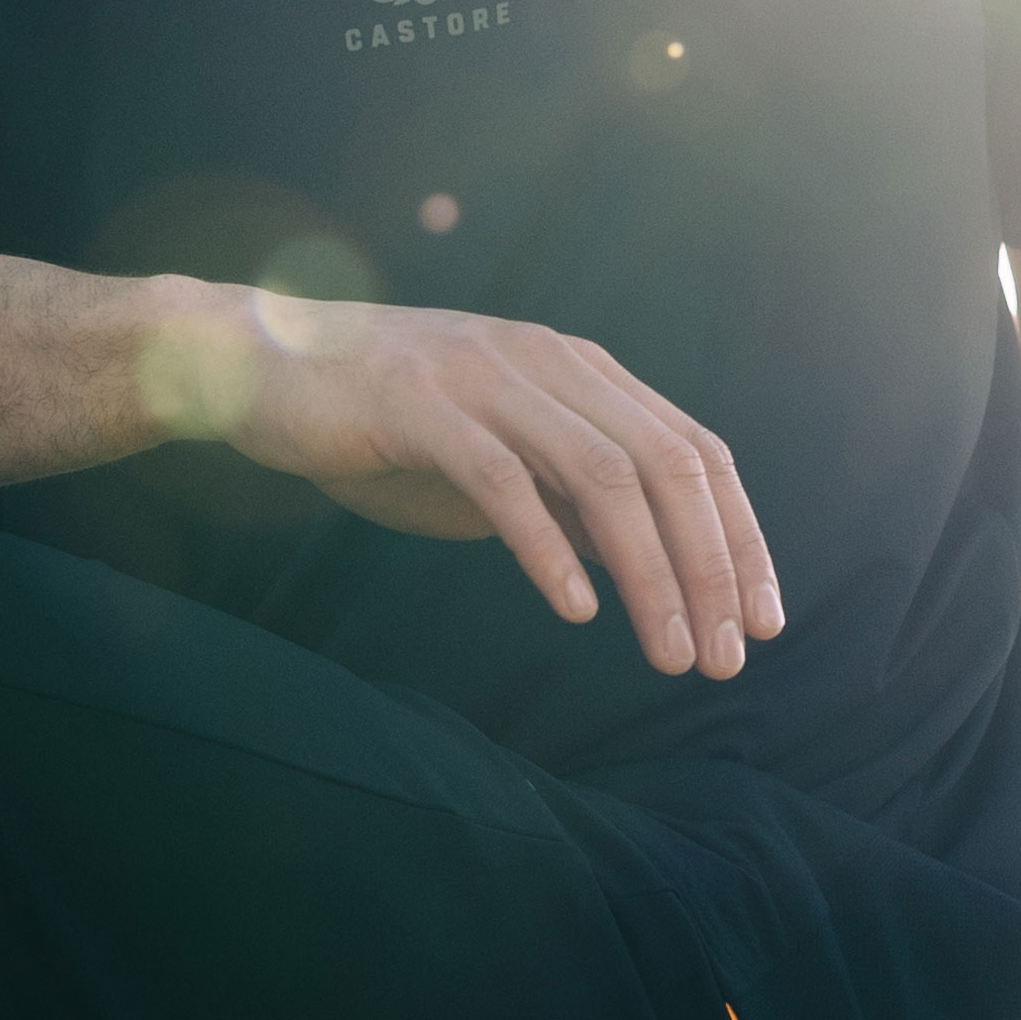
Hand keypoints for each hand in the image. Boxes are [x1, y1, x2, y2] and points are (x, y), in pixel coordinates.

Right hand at [149, 288, 786, 679]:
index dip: (740, 536)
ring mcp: (483, 377)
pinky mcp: (418, 404)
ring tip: (670, 651)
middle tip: (727, 658)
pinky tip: (575, 609)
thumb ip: (570, 497)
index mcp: (579, 371)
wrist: (256, 364)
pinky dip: (547, 547)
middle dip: (711, 567)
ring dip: (648, 573)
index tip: (764, 621)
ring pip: (600, 474)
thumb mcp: (499, 459)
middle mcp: (546, 362)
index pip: (694, 451)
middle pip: (666, 464)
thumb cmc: (384, 424)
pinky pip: (501, 480)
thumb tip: (655, 569)